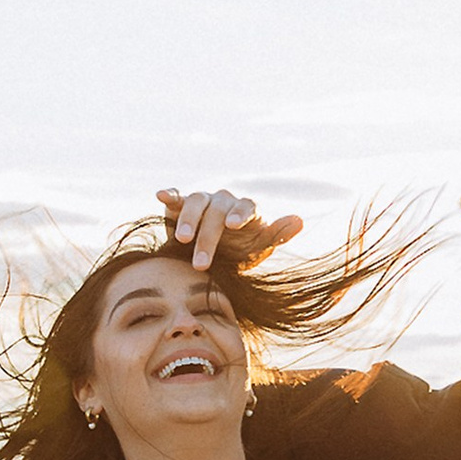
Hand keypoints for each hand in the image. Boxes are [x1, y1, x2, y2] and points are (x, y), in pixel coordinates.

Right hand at [163, 187, 303, 276]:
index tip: (234, 226)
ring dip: (189, 220)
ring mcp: (204, 201)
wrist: (216, 254)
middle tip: (201, 264)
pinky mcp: (182, 204)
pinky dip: (170, 195)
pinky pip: (177, 197)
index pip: (246, 207)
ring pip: (196, 202)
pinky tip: (161, 195)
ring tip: (182, 240)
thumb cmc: (242, 250)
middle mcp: (225, 201)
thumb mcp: (260, 246)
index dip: (240, 214)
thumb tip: (300, 220)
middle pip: (217, 211)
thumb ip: (278, 234)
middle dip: (208, 237)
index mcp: (245, 210)